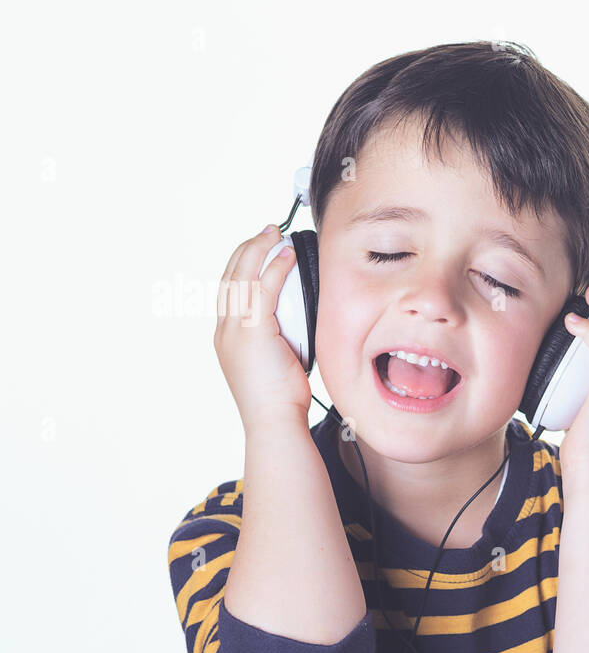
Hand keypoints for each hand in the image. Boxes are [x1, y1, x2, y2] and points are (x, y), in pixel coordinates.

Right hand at [215, 224, 310, 431]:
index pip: (230, 289)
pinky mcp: (251, 332)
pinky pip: (262, 289)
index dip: (243, 264)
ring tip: (276, 233)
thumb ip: (282, 338)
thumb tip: (300, 325)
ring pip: (242, 276)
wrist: (273, 422)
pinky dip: (274, 268)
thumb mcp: (279, 361)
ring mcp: (235, 330)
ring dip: (259, 249)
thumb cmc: (280, 400)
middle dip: (248, 248)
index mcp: (228, 337)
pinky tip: (286, 254)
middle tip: (269, 231)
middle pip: (230, 276)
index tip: (261, 249)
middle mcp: (225, 330)